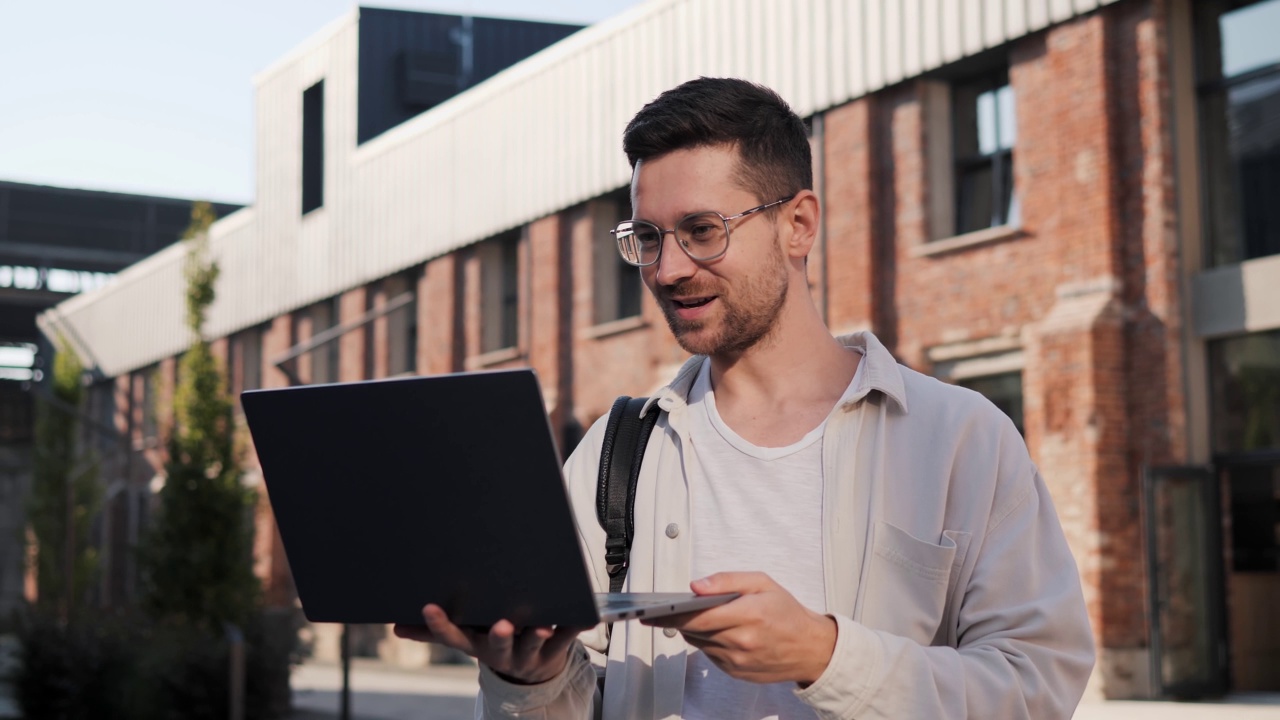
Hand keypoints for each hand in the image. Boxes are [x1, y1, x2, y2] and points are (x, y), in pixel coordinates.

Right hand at [393, 604, 586, 683]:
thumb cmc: (494, 644)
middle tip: (500, 625)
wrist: (531, 675)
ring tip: (539, 625)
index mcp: (476, 645)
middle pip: (498, 644)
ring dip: (535, 635)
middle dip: (499, 635)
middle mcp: (501, 651)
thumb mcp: (466, 639)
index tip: (429, 607)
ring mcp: (529, 652)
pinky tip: (583, 616)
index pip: (453, 637)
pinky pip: (567, 637)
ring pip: (533, 644)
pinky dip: (576, 626)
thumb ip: (434, 633)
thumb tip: (396, 627)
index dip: (440, 625)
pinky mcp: (556, 649)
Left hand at [642, 572, 836, 685]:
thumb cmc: (787, 612)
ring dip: (694, 630)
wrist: (811, 649)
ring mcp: (738, 661)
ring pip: (700, 643)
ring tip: (693, 616)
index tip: (652, 611)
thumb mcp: (762, 583)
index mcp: (749, 615)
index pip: (699, 616)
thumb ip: (727, 580)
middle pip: (695, 630)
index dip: (672, 614)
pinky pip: (710, 655)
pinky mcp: (736, 673)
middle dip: (678, 620)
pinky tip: (716, 631)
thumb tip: (696, 586)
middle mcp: (742, 641)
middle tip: (662, 610)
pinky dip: (708, 642)